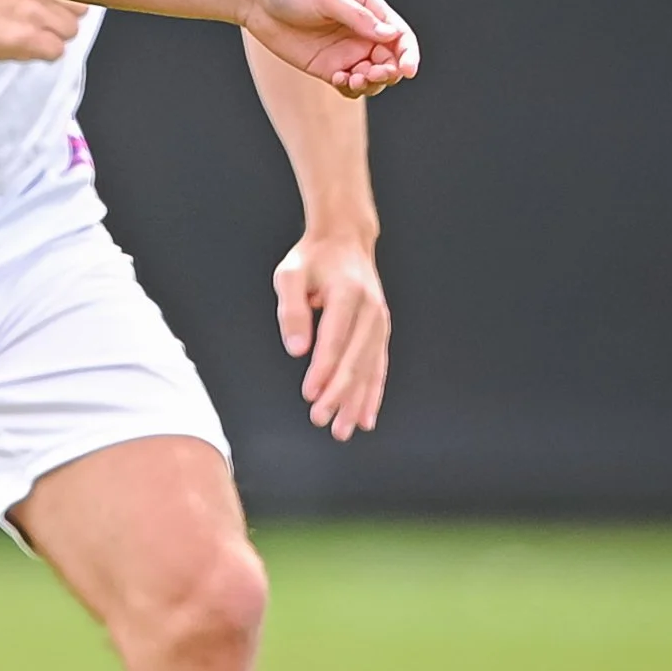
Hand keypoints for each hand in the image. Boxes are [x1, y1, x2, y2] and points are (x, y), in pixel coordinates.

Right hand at [0, 0, 87, 62]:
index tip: (61, 1)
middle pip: (79, 10)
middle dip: (64, 16)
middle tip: (47, 20)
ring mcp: (38, 16)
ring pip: (70, 32)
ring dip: (56, 35)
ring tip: (36, 35)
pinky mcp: (29, 40)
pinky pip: (55, 51)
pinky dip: (45, 52)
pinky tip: (30, 48)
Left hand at [244, 0, 417, 97]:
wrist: (258, 1)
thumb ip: (359, 18)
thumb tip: (391, 36)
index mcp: (370, 10)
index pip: (400, 36)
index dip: (409, 54)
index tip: (408, 69)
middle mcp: (363, 34)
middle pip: (391, 61)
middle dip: (389, 72)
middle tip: (372, 73)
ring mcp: (346, 53)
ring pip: (373, 78)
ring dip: (371, 83)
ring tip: (353, 78)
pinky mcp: (328, 68)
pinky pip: (350, 86)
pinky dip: (352, 88)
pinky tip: (340, 79)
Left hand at [276, 231, 388, 439]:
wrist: (345, 240)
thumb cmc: (313, 258)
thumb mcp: (290, 273)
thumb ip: (291, 309)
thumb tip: (297, 350)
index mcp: (348, 294)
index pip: (335, 339)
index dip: (323, 369)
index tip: (309, 394)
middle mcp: (371, 309)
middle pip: (355, 359)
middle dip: (339, 393)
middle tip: (320, 420)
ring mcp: (380, 321)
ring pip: (370, 368)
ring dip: (357, 401)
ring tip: (343, 430)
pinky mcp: (381, 331)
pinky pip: (379, 366)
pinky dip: (373, 393)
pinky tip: (365, 417)